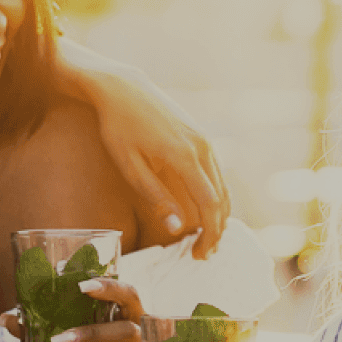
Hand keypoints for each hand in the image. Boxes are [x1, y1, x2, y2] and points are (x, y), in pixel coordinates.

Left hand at [0, 278, 146, 341]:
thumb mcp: (84, 332)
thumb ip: (46, 325)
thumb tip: (5, 318)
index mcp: (133, 316)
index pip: (127, 295)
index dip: (109, 289)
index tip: (81, 286)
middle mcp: (142, 341)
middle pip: (125, 332)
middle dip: (93, 335)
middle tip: (57, 341)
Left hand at [57, 40, 228, 256]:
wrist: (122, 87)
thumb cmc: (118, 127)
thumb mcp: (130, 165)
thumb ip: (156, 197)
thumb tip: (178, 229)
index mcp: (185, 157)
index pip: (210, 205)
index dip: (209, 234)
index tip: (198, 255)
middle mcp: (202, 147)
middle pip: (221, 199)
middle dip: (216, 230)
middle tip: (202, 254)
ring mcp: (205, 140)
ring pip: (222, 187)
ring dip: (217, 216)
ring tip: (204, 238)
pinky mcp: (201, 136)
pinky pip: (215, 174)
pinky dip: (214, 197)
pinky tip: (202, 211)